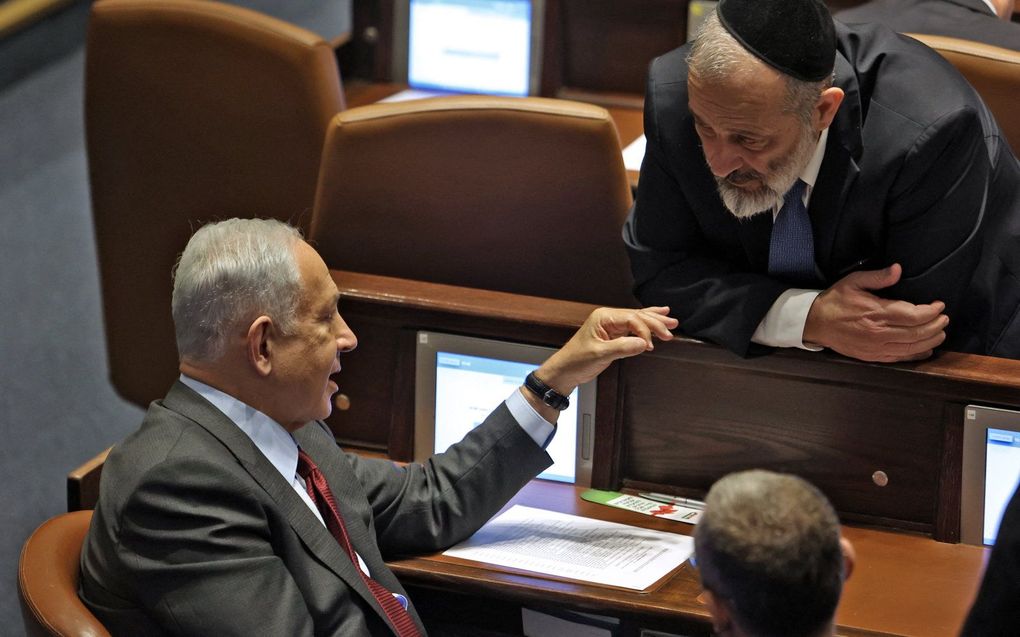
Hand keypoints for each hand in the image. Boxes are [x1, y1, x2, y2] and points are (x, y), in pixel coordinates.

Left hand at [533, 306, 676, 397]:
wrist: (564, 371)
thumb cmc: (576, 361)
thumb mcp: (599, 355)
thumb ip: (622, 347)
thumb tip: (643, 343)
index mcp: (603, 317)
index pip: (632, 319)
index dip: (644, 331)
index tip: (650, 346)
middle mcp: (608, 317)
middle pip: (637, 316)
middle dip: (655, 322)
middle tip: (670, 331)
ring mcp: (611, 325)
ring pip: (638, 319)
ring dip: (655, 320)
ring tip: (672, 321)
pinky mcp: (613, 334)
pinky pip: (633, 326)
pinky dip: (646, 325)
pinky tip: (658, 316)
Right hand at [803, 264, 947, 361]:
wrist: (816, 323)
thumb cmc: (836, 301)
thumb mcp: (854, 281)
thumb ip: (878, 277)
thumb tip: (898, 269)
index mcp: (876, 312)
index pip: (914, 315)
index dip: (932, 311)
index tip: (939, 305)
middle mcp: (879, 332)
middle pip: (918, 333)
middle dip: (936, 325)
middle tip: (944, 319)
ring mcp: (877, 347)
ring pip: (912, 347)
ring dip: (931, 340)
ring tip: (940, 332)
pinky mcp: (873, 356)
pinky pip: (901, 358)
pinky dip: (917, 355)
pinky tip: (927, 349)